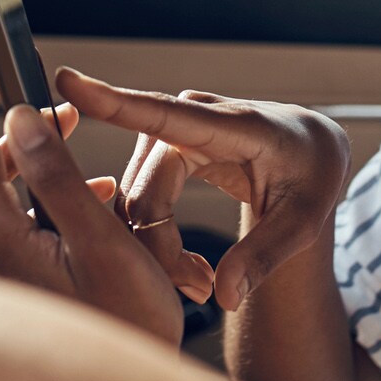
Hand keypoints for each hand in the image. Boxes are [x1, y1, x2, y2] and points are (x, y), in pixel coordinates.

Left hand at [0, 36, 185, 343]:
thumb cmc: (119, 332)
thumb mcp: (105, 248)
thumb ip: (57, 178)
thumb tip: (20, 117)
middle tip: (23, 65)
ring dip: (24, 145)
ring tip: (68, 125)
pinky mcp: (1, 277)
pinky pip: (5, 211)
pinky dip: (35, 183)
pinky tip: (84, 189)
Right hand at [55, 69, 350, 310]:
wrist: (309, 153)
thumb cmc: (311, 178)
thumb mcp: (304, 221)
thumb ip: (265, 257)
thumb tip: (224, 297)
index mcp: (234, 125)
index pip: (165, 114)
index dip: (114, 103)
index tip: (68, 82)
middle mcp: (195, 117)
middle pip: (146, 191)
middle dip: (162, 249)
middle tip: (201, 292)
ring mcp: (175, 129)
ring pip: (136, 198)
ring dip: (157, 246)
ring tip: (200, 280)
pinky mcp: (165, 145)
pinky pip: (140, 195)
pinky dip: (154, 235)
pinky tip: (185, 264)